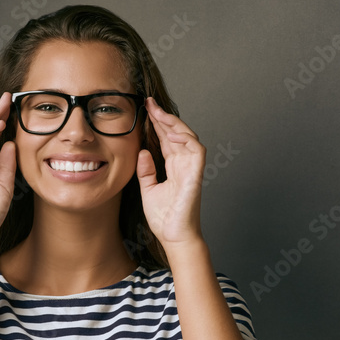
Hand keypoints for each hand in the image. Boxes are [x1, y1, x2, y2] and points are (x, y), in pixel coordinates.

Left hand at [135, 97, 204, 247]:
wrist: (174, 237)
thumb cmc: (164, 218)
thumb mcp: (148, 189)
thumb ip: (146, 171)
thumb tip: (142, 152)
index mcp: (174, 167)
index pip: (166, 139)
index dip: (157, 123)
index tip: (145, 109)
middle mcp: (184, 164)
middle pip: (176, 133)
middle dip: (164, 116)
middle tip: (149, 102)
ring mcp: (191, 169)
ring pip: (188, 137)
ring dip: (175, 123)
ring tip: (159, 112)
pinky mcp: (196, 175)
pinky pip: (197, 150)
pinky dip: (186, 139)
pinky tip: (172, 133)